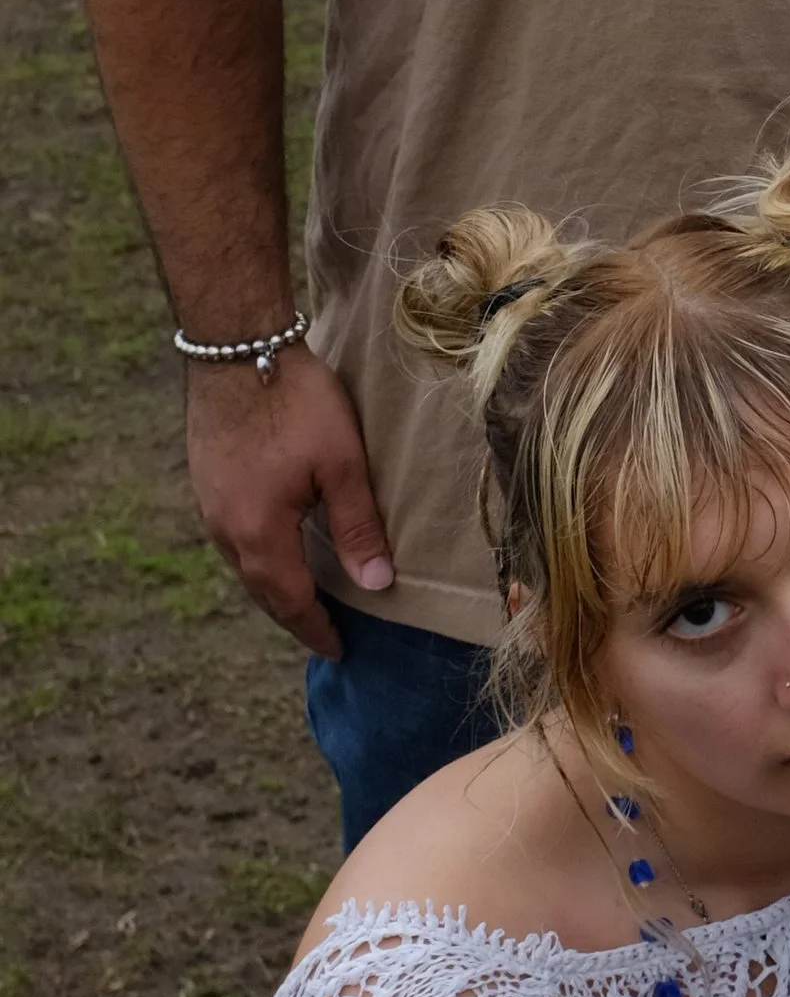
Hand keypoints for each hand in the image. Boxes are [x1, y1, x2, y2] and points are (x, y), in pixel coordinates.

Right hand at [186, 345, 392, 654]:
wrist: (235, 346)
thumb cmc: (294, 400)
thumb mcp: (341, 465)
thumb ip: (358, 528)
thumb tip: (376, 586)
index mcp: (258, 534)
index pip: (290, 602)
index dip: (315, 629)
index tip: (339, 650)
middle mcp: (224, 529)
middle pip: (262, 590)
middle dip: (294, 616)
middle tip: (325, 634)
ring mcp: (208, 505)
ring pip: (244, 565)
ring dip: (274, 587)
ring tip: (305, 600)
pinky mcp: (205, 481)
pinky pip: (234, 538)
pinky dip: (259, 557)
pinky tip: (277, 549)